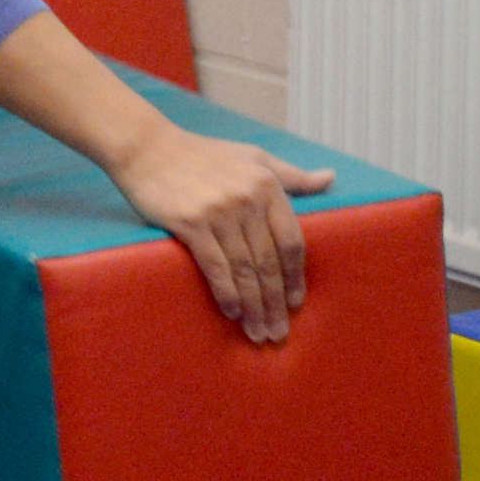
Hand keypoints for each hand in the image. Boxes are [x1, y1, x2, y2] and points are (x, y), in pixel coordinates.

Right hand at [109, 119, 328, 344]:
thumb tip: (331, 178)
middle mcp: (248, 200)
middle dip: (275, 303)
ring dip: (253, 307)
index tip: (296, 303)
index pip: (291, 241)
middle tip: (278, 332)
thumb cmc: (203, 154)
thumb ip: (293, 175)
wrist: (148, 148)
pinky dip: (226, 293)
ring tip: (258, 332)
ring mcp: (220, 212)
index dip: (296, 277)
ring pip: (245, 270)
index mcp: (267, 186)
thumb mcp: (254, 157)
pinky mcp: (191, 224)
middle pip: (270, 263)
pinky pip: (215, 267)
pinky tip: (232, 313)